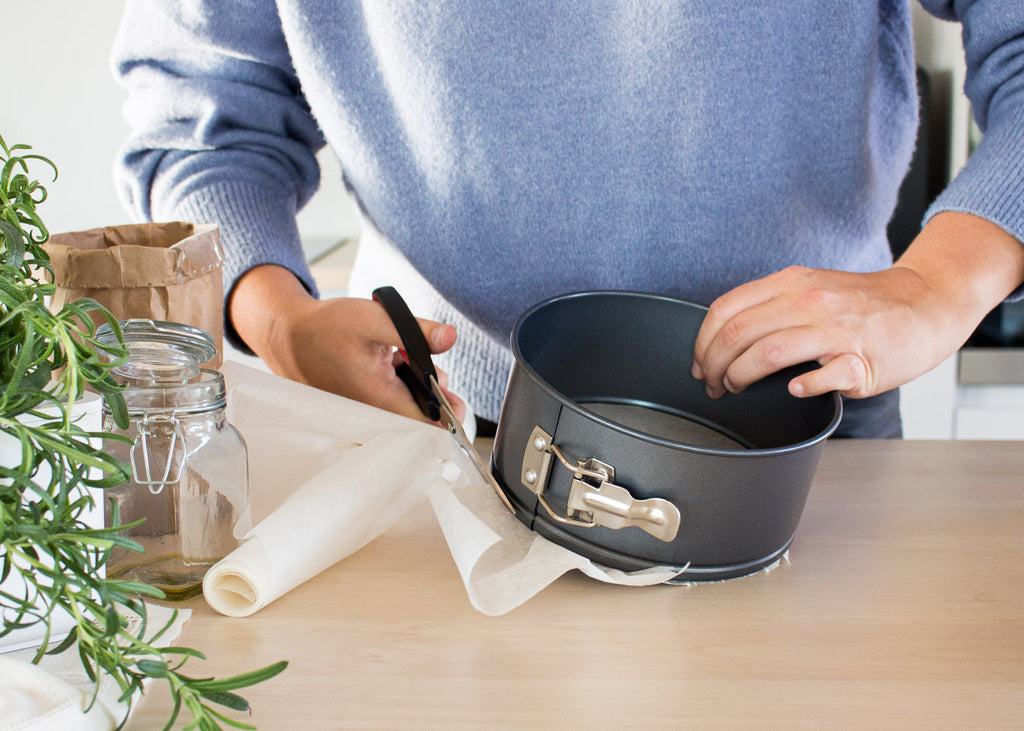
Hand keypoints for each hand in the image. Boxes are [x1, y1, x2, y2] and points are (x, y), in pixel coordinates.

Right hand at [228, 265, 466, 424]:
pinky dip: (395, 386)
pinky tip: (387, 365)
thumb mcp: (375, 319)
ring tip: (400, 358)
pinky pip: (388, 405)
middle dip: (432, 392)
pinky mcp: (358, 409)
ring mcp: (363, 414)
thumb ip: (416, 330)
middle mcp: (372, 413)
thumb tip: (450, 337)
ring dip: (413, 386)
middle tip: (424, 365)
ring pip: (404, 409)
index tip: (456, 399)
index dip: (449, 415)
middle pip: (420, 418)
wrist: (288, 335)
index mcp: (380, 398)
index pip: (428, 427)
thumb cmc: (327, 327)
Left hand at [692, 212, 1023, 399]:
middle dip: (713, 366)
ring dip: (740, 377)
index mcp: (791, 283)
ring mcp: (836, 329)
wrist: (925, 303)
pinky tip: (793, 390)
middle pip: (738, 334)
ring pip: (768, 353)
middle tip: (712, 385)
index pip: (726, 309)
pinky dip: (801, 386)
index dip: (702, 342)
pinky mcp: (863, 358)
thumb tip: (722, 340)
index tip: (699, 364)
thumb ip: (770, 306)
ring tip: (737, 389)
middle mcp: (810, 301)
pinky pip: (823, 375)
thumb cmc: (862, 304)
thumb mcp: (810, 288)